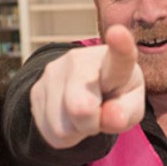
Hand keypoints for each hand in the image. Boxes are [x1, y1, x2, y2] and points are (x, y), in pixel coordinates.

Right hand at [30, 25, 145, 148]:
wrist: (86, 88)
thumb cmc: (116, 95)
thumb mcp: (130, 106)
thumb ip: (126, 113)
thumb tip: (109, 117)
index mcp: (113, 61)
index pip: (119, 56)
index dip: (120, 45)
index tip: (118, 32)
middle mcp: (79, 61)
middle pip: (80, 108)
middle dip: (92, 124)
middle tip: (99, 114)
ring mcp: (53, 73)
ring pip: (63, 127)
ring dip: (77, 130)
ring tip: (85, 114)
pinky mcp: (36, 90)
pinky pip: (50, 132)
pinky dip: (65, 134)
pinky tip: (70, 118)